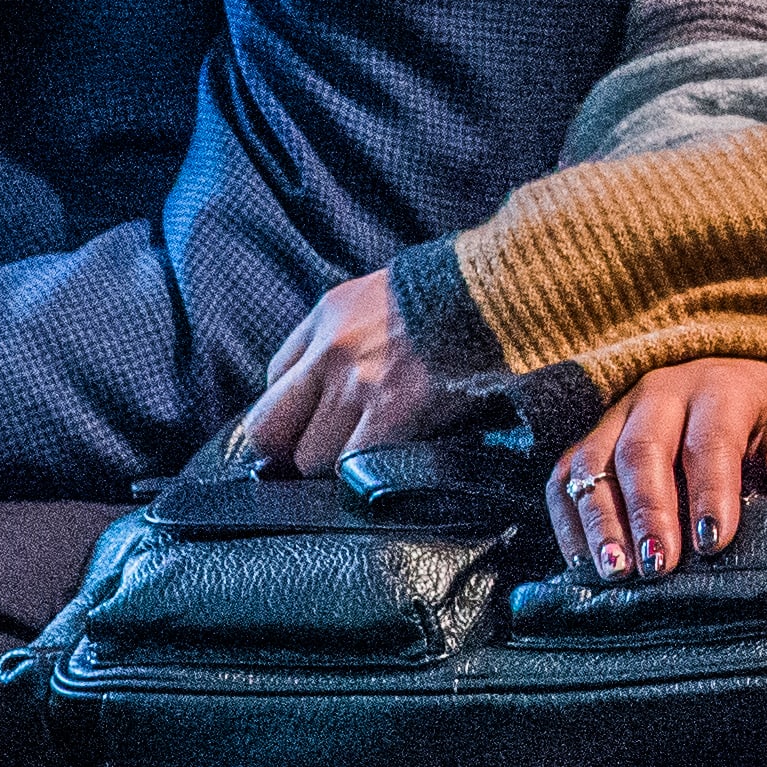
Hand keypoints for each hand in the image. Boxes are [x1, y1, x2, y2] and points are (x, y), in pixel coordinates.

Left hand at [234, 265, 463, 475]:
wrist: (496, 290)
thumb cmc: (450, 295)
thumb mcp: (378, 296)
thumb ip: (344, 333)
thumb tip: (324, 386)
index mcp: (325, 317)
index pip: (271, 381)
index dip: (289, 413)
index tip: (305, 427)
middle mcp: (329, 351)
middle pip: (270, 429)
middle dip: (290, 449)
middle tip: (321, 456)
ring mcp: (356, 385)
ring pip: (310, 457)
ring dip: (334, 465)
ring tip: (369, 458)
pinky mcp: (391, 412)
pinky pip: (352, 467)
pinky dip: (363, 476)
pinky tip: (385, 466)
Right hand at [548, 360, 766, 580]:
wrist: (719, 377)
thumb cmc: (758, 416)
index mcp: (717, 388)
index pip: (710, 438)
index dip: (710, 490)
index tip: (713, 542)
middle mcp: (659, 395)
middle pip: (643, 450)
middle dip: (650, 512)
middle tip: (659, 566)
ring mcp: (616, 416)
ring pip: (593, 463)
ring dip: (602, 522)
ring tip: (617, 571)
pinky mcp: (587, 441)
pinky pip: (563, 479)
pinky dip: (569, 523)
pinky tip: (584, 564)